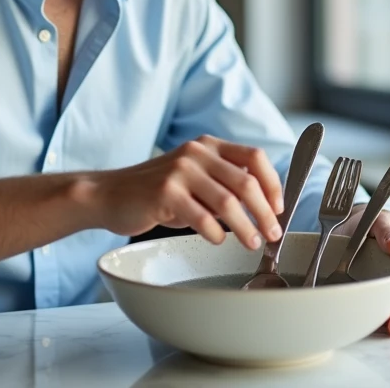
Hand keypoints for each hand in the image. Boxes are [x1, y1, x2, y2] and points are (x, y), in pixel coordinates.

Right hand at [90, 135, 285, 249]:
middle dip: (265, 212)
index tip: (279, 208)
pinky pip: (202, 217)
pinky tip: (218, 240)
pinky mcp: (165, 192)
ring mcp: (180, 170)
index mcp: (208, 145)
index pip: (255, 157)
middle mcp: (197, 152)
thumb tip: (263, 208)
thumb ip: (222, 185)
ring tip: (252, 243)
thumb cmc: (156, 192)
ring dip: (246, 227)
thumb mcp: (193, 179)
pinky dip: (216, 233)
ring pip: (228, 202)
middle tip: (272, 233)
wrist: (110, 194)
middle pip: (246, 182)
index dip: (273, 184)